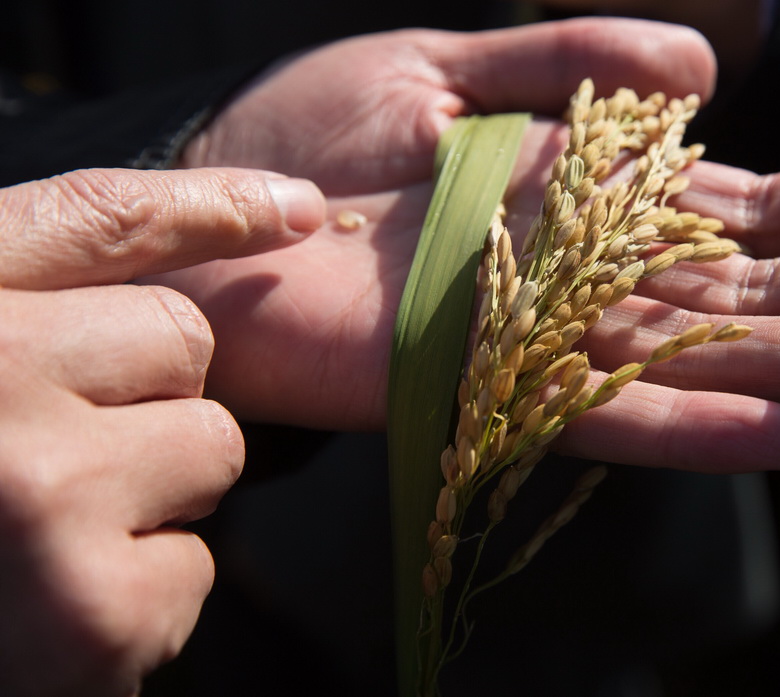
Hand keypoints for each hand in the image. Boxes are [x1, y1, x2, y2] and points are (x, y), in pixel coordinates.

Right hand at [0, 168, 324, 695]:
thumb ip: (89, 245)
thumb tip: (302, 204)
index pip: (110, 221)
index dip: (203, 212)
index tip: (295, 207)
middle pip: (184, 348)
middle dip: (140, 400)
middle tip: (35, 456)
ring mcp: (44, 503)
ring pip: (210, 455)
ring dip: (148, 497)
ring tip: (36, 531)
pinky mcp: (93, 615)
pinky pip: (194, 570)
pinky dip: (137, 597)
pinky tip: (44, 605)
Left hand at [167, 19, 779, 471]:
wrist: (215, 215)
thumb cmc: (315, 141)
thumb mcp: (449, 68)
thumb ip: (573, 67)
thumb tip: (706, 73)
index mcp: (585, 202)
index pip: (734, 208)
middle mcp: (583, 278)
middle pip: (741, 286)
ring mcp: (544, 341)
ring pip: (701, 358)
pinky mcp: (491, 393)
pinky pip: (610, 419)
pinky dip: (699, 430)